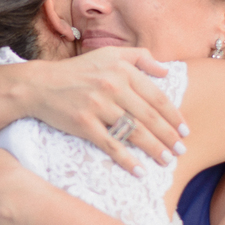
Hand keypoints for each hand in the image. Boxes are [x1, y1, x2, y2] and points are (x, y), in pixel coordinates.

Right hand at [23, 47, 185, 174]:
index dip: (173, 115)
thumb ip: (139, 57)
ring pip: (134, 132)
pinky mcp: (83, 124)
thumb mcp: (108, 54)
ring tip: (167, 160)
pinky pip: (110, 145)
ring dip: (154, 149)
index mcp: (122, 70)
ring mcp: (97, 106)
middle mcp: (112, 87)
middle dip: (169, 136)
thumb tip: (165, 69)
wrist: (39, 85)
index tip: (185, 130)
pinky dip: (127, 159)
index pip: (156, 96)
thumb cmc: (76, 71)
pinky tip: (139, 170)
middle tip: (182, 150)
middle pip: (149, 116)